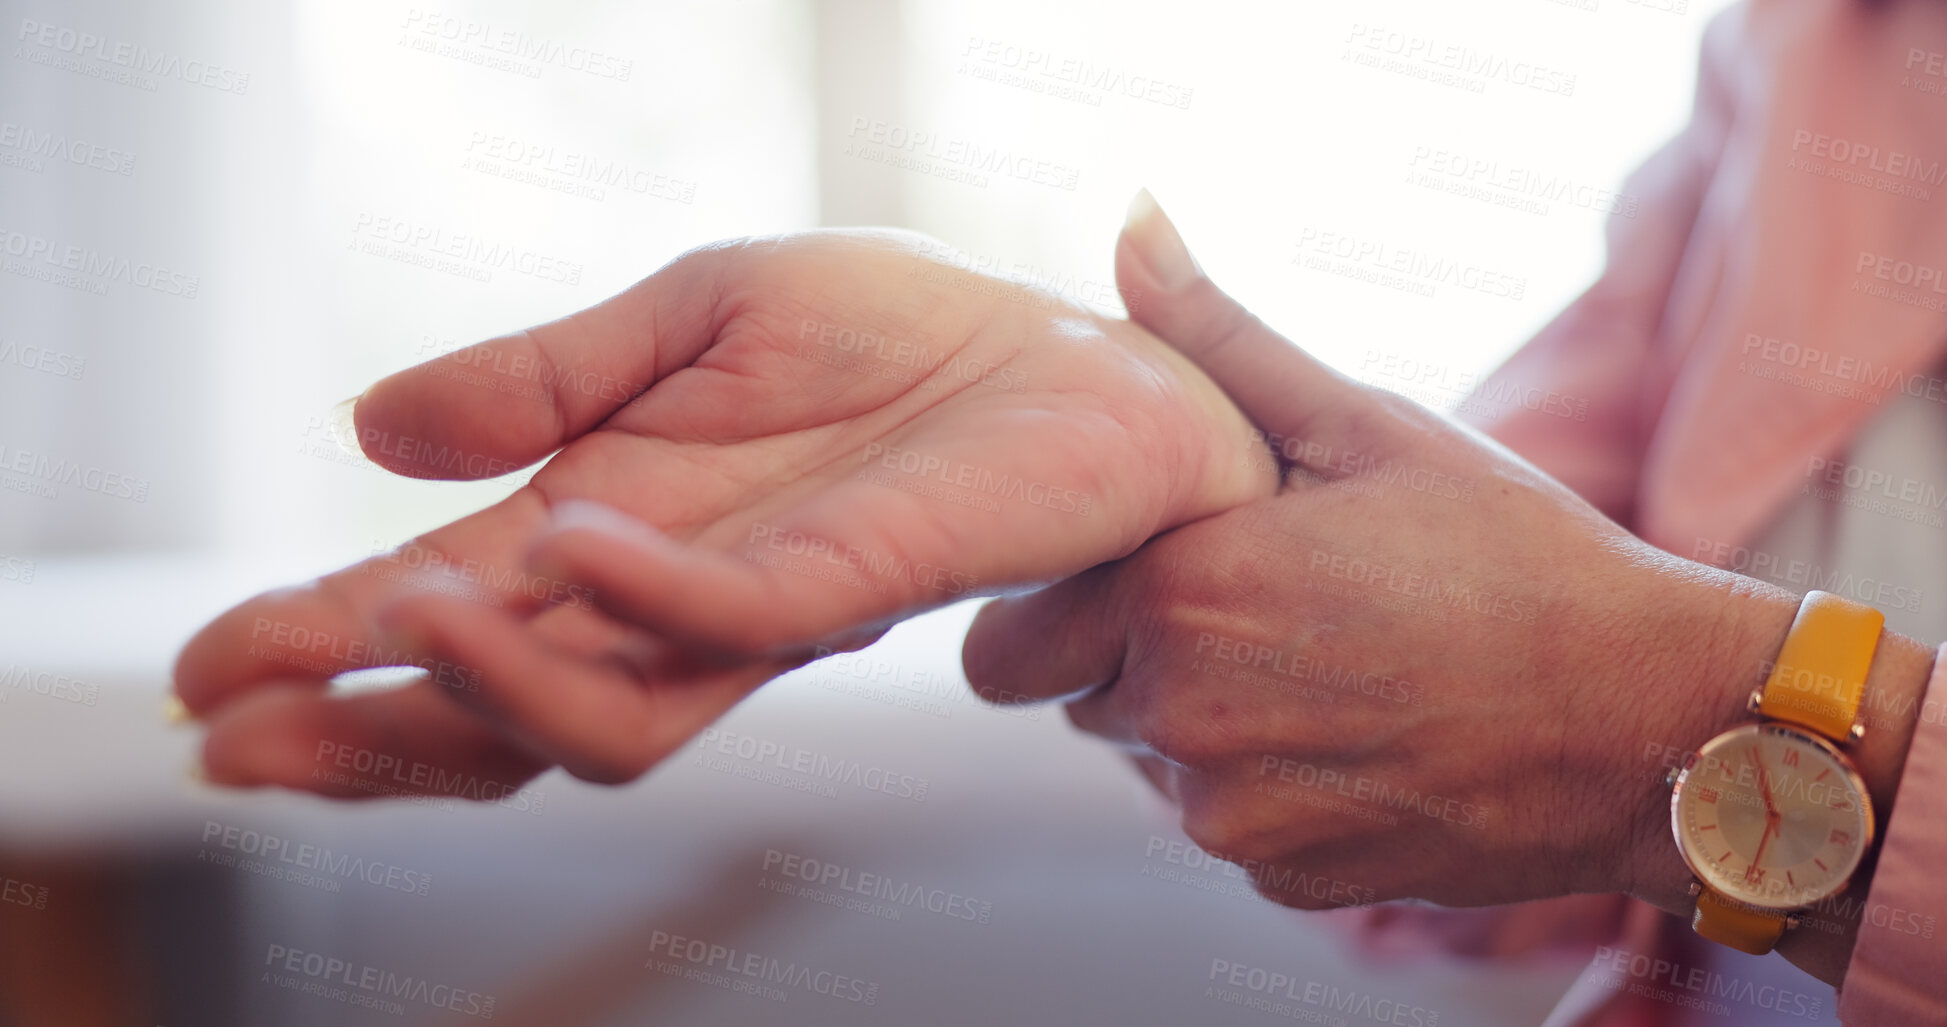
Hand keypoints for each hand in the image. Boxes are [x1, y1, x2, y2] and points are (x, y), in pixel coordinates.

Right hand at [174, 229, 1276, 791]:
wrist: (1070, 352)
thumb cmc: (895, 340)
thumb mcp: (690, 321)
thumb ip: (543, 379)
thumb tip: (364, 427)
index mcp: (619, 539)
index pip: (450, 624)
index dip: (324, 652)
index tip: (204, 676)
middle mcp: (677, 605)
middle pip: (500, 716)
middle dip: (363, 727)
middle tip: (229, 732)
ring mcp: (768, 612)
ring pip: (604, 716)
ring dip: (482, 683)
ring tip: (379, 620)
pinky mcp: (863, 580)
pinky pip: (736, 614)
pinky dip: (640, 591)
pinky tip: (562, 543)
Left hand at [961, 196, 1804, 910]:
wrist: (1648, 721)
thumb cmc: (1516, 557)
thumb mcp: (1368, 426)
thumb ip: (1222, 340)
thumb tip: (1131, 222)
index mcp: (1178, 592)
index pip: (1020, 615)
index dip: (1081, 578)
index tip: (1159, 555)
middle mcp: (1180, 718)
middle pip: (1071, 688)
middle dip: (1124, 644)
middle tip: (1248, 603)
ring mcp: (1229, 814)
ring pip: (1144, 756)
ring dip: (1193, 715)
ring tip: (1317, 661)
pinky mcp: (1277, 876)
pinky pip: (1220, 817)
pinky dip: (1257, 782)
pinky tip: (1351, 733)